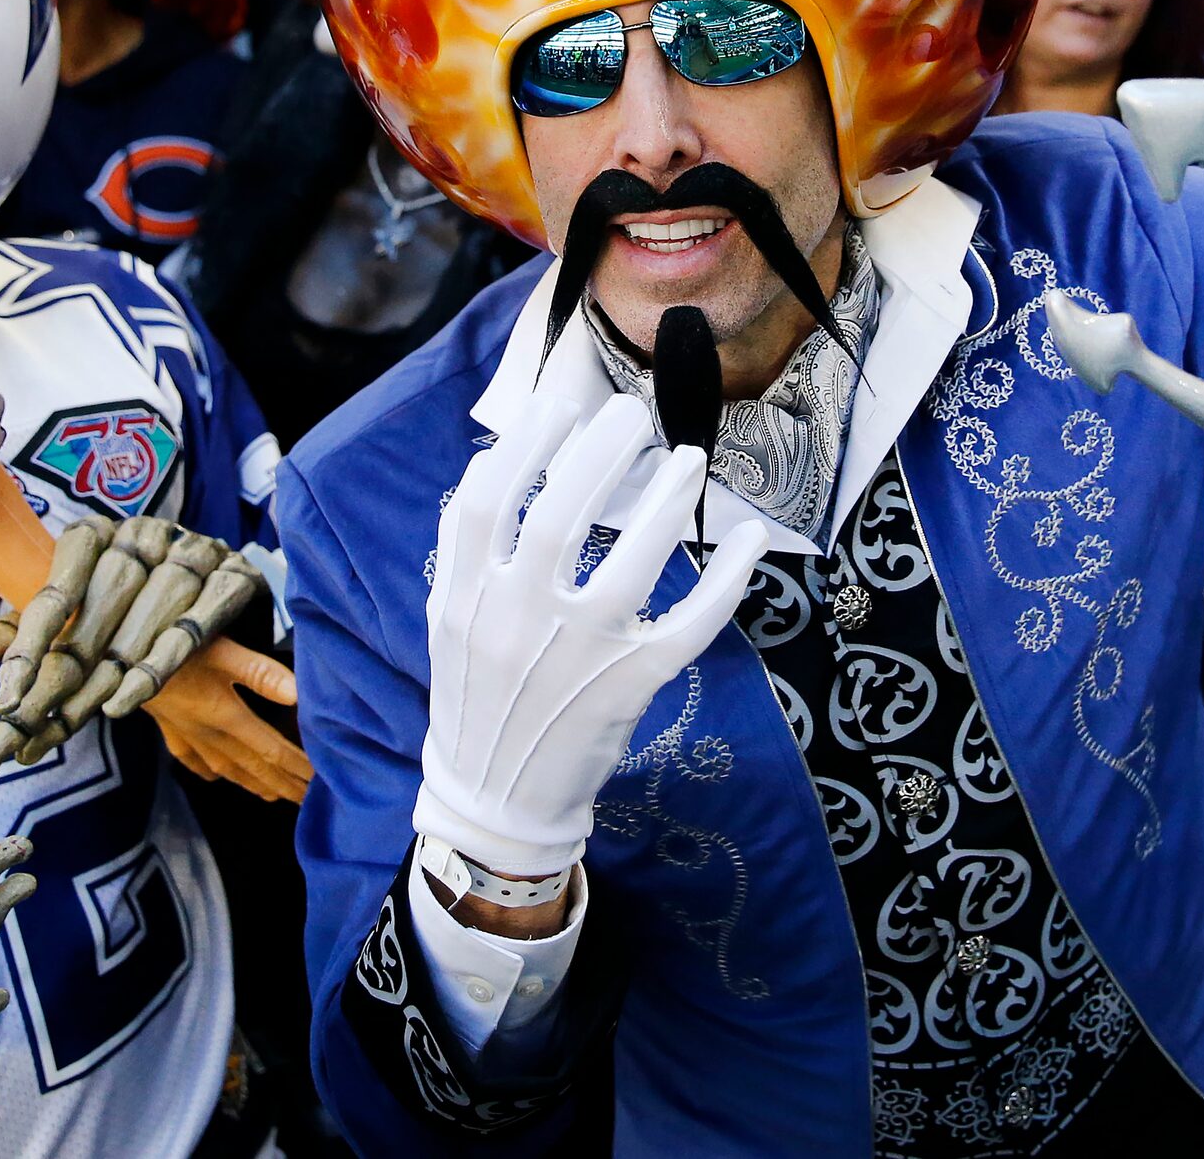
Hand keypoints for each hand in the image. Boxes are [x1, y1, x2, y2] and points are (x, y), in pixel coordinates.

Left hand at [0, 514, 270, 773]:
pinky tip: (123, 703)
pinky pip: (192, 628)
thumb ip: (33, 628)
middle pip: (98, 611)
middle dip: (60, 676)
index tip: (4, 697)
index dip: (28, 644)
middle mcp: (145, 535)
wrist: (226, 583)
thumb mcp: (85, 608)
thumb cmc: (139, 599)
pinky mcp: (235, 578)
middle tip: (27, 729)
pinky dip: (156, 668)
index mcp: (100, 533)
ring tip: (70, 724)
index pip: (57, 588)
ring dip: (105, 679)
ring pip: (144, 621)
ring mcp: (194, 552)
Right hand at [146, 635, 311, 802]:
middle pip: (254, 766)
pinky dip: (210, 771)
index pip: (272, 750)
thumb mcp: (221, 651)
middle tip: (307, 801)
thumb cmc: (172, 647)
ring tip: (275, 797)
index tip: (322, 782)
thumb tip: (300, 694)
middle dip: (283, 784)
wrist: (117, 657)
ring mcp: (186, 735)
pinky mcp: (168, 728)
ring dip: (254, 784)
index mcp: (227, 717)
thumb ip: (260, 673)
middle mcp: (209, 734)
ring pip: (227, 768)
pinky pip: (193, 759)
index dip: (298, 767)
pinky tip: (216, 777)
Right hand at [414, 392, 771, 876]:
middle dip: (600, 454)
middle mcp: (517, 621)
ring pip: (628, 565)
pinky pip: (689, 625)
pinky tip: (749, 540)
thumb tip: (503, 456)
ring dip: (664, 503)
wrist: (496, 796)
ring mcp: (577, 656)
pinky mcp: (629, 686)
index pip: (486, 500)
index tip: (561, 408)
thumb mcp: (454, 618)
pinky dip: (726, 580)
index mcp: (466, 597)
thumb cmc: (482, 692)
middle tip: (632, 415)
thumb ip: (470, 548)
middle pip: (557, 516)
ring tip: (686, 460)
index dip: (524, 446)